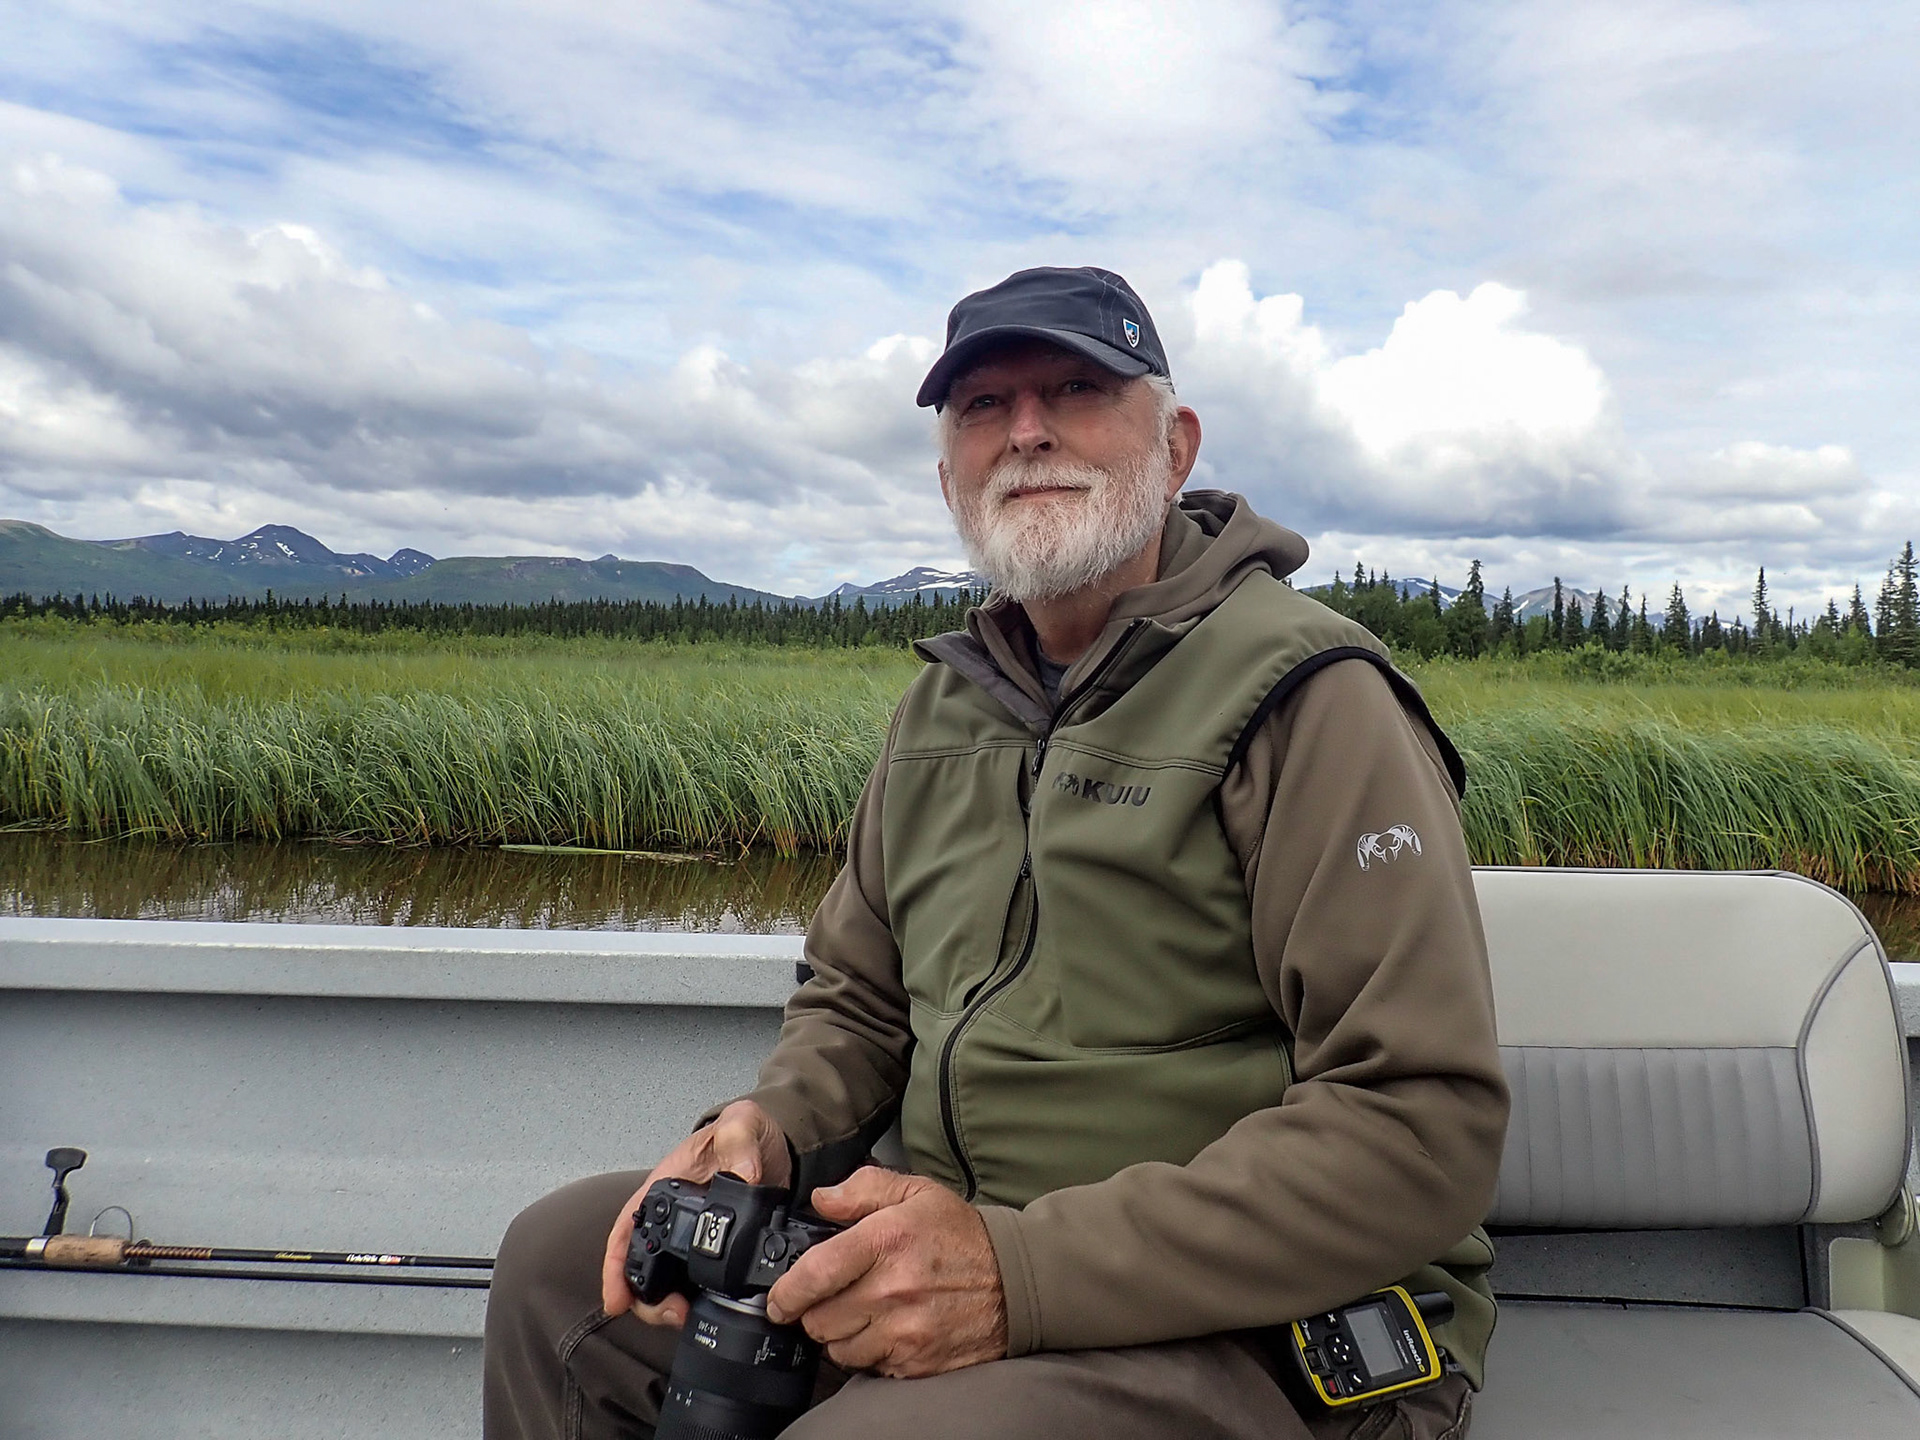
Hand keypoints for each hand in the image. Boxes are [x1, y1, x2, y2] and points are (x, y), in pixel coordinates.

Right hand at [600, 1099, 791, 1324]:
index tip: (616, 1299)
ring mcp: (693, 1236)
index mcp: (663, 1187)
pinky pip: (698, 1281)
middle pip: (642, 1266)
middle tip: (670, 1314)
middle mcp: (672, 1218)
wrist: (773, 1146)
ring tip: (686, 1317)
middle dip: (646, 1299)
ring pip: (667, 1281)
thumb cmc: (745, 1132)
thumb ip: (738, 1138)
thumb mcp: (740, 1124)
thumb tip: (744, 1174)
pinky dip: (698, 1299)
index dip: (616, 1267)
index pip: (627, 1229)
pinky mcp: (718, 1249)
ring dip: (668, 1305)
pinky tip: (708, 1311)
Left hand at [765, 1166, 1006, 1377]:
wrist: (1017, 1283)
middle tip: (833, 1300)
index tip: (779, 1300)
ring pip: (840, 1349)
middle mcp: (893, 1290)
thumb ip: (864, 1189)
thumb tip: (823, 1199)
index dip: (787, 1292)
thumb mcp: (918, 1194)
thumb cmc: (963, 1237)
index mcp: (887, 1241)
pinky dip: (870, 1354)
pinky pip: (870, 1368)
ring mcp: (905, 1331)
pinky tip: (888, 1332)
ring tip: (864, 1315)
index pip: (815, 1273)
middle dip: (816, 1312)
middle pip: (819, 1320)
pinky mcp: (917, 1362)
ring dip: (842, 1337)